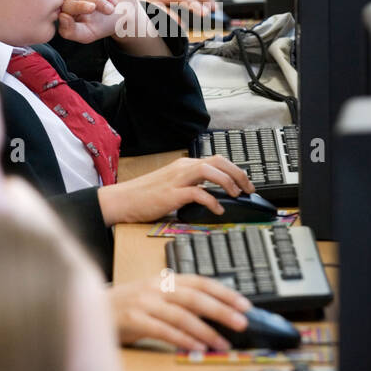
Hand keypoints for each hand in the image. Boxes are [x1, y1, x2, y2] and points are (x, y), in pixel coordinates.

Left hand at [57, 0, 132, 44]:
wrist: (123, 11)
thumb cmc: (102, 24)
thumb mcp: (87, 34)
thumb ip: (71, 31)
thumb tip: (61, 16)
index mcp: (64, 7)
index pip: (66, 3)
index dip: (80, 6)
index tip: (93, 9)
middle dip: (96, 0)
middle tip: (109, 9)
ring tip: (113, 1)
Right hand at [97, 155, 255, 224]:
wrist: (122, 200)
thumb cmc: (144, 196)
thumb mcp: (172, 186)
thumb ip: (191, 186)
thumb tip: (213, 195)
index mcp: (184, 166)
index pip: (216, 160)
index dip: (235, 169)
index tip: (246, 182)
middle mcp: (183, 168)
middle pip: (218, 161)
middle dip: (238, 173)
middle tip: (248, 189)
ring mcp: (177, 180)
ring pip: (209, 171)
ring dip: (227, 182)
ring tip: (236, 195)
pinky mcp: (171, 194)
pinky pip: (197, 193)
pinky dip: (211, 201)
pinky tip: (218, 210)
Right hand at [108, 273, 249, 351]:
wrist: (91, 309)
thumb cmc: (127, 306)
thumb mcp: (155, 296)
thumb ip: (179, 300)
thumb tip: (215, 312)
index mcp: (164, 280)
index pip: (201, 282)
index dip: (224, 292)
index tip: (245, 304)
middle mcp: (155, 287)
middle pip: (195, 297)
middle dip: (221, 309)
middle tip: (242, 321)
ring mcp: (143, 303)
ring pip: (181, 315)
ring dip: (205, 330)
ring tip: (222, 343)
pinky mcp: (133, 320)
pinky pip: (162, 330)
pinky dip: (182, 339)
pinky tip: (195, 347)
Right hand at [139, 0, 217, 18]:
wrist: (117, 13)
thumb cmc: (141, 11)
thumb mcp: (161, 3)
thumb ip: (178, 4)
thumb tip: (203, 12)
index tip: (214, 5)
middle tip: (211, 10)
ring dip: (191, 4)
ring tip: (202, 14)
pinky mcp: (143, 6)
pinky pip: (162, 9)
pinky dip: (174, 17)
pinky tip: (181, 25)